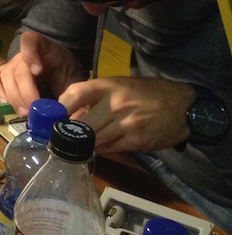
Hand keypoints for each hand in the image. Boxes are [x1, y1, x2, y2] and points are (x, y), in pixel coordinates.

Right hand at [0, 30, 86, 114]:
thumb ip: (73, 93)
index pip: (31, 41)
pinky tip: (7, 105)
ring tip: (24, 113)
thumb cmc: (67, 75)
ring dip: (13, 97)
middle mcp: (23, 55)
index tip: (38, 71)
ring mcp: (10, 64)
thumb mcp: (76, 81)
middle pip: (18, 70)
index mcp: (44, 48)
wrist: (60, 72)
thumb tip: (67, 113)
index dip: (30, 54)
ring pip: (4, 77)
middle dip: (24, 92)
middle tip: (33, 111)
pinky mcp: (2, 75)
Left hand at [59, 76, 192, 153]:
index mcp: (108, 86)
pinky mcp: (135, 141)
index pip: (75, 94)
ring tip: (73, 144)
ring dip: (82, 144)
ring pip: (93, 140)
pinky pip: (109, 149)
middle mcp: (115, 105)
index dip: (59, 107)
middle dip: (68, 132)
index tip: (50, 116)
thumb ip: (95, 96)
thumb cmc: (146, 92)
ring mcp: (126, 125)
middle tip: (58, 136)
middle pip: (81, 124)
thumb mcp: (119, 85)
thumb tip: (70, 113)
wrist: (183, 106)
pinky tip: (94, 148)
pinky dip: (99, 149)